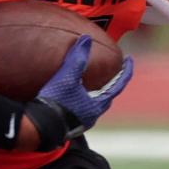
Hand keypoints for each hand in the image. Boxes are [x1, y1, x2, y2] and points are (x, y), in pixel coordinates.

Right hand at [24, 35, 133, 149]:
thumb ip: (77, 59)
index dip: (125, 71)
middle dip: (110, 84)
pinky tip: (71, 96)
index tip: (129, 60)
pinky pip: (80, 110)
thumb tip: (86, 39)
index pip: (118, 85)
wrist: (38, 128)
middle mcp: (92, 116)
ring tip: (90, 83)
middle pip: (107, 97)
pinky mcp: (68, 125)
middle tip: (112, 73)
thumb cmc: (56, 104)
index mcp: (97, 105)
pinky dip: (80, 100)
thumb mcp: (67, 78)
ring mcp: (80, 122)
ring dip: (94, 93)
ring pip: (93, 105)